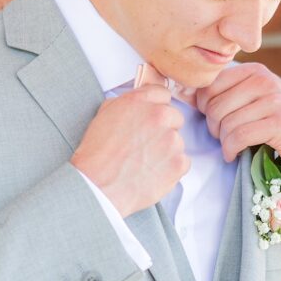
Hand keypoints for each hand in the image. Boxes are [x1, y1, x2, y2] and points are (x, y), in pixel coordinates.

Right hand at [71, 85, 189, 217]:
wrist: (97, 186)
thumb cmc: (97, 155)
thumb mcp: (104, 116)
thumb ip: (127, 104)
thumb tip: (139, 105)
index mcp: (140, 102)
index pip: (163, 94)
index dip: (156, 108)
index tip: (152, 119)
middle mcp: (159, 116)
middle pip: (174, 117)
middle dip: (163, 130)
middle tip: (146, 145)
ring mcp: (171, 140)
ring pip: (178, 142)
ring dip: (167, 151)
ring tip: (145, 163)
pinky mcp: (178, 163)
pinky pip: (183, 163)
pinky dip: (172, 169)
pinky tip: (153, 173)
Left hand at [195, 62, 280, 176]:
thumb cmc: (280, 124)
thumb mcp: (257, 100)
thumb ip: (229, 94)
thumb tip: (185, 94)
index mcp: (255, 71)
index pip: (210, 84)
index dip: (203, 106)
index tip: (213, 121)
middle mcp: (265, 80)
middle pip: (215, 105)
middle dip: (213, 127)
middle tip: (223, 137)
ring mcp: (273, 100)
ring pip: (226, 123)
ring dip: (223, 141)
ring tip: (232, 146)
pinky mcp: (279, 123)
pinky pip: (238, 137)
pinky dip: (231, 150)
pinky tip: (234, 155)